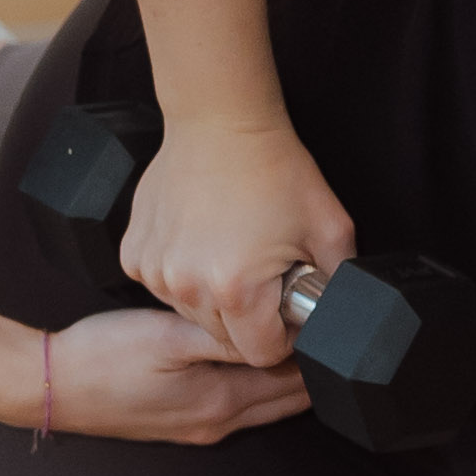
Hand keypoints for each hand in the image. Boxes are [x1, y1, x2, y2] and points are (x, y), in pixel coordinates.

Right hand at [33, 299, 307, 447]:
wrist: (49, 386)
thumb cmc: (103, 357)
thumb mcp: (168, 336)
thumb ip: (226, 336)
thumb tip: (280, 333)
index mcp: (221, 402)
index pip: (293, 378)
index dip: (316, 348)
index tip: (328, 315)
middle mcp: (217, 422)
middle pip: (285, 396)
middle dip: (310, 366)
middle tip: (325, 324)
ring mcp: (199, 426)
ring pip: (262, 400)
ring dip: (283, 373)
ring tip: (296, 333)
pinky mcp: (180, 420)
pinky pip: (236, 401)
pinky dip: (256, 381)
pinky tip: (250, 355)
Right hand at [120, 113, 354, 365]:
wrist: (220, 120)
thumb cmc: (274, 168)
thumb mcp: (331, 230)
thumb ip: (340, 284)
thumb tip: (341, 317)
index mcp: (236, 290)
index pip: (261, 354)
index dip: (283, 337)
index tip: (287, 310)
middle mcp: (188, 287)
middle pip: (225, 338)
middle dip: (249, 317)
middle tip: (265, 272)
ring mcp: (156, 271)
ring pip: (192, 313)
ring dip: (214, 297)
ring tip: (233, 251)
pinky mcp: (134, 253)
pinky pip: (164, 285)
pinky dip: (183, 273)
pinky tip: (202, 240)